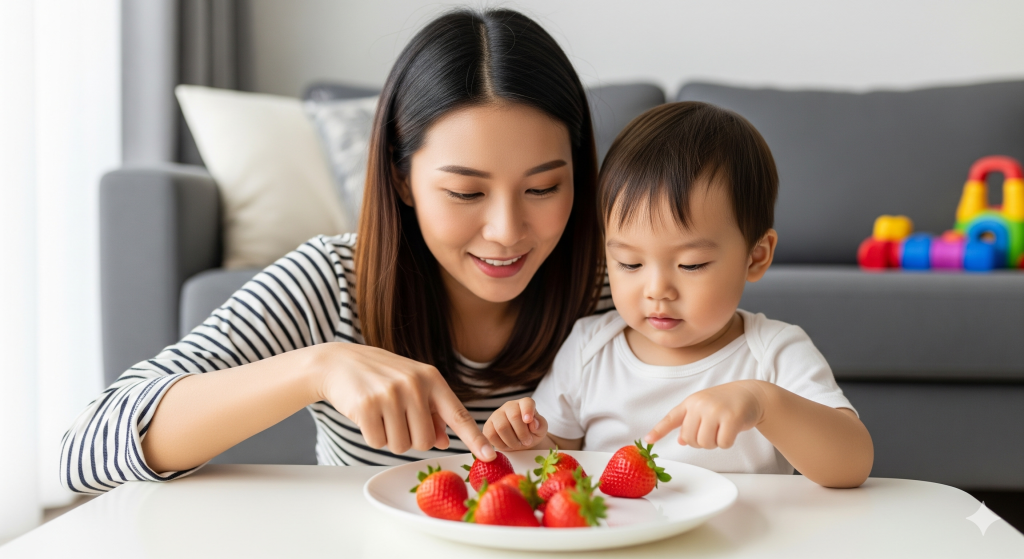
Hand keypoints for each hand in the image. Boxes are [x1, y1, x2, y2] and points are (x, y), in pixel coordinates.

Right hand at [313, 342, 495, 459]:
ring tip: (380, 413)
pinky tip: (366, 414)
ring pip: (401, 446)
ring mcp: (391, 394)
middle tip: (395, 417)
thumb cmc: (380, 376)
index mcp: (432, 378)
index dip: (474, 438)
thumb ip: (431, 413)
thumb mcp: (411, 386)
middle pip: (425, 441)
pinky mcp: (367, 406)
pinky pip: (378, 442)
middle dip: (410, 438)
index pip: (458, 414)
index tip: (490, 455)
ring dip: (390, 438)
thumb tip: (445, 441)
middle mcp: (415, 385)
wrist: (338, 362)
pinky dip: (372, 436)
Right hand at [483, 397, 547, 450]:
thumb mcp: (541, 430)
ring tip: (517, 444)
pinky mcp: (488, 427)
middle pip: (514, 416)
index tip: (529, 420)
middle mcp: (509, 406)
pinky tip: (507, 445)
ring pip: (501, 427)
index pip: (526, 402)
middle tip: (527, 442)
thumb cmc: (532, 433)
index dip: (527, 410)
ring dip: (512, 441)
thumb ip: (540, 425)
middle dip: (522, 433)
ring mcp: (496, 415)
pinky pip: (491, 436)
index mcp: (524, 404)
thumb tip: (533, 424)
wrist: (520, 441)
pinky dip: (501, 444)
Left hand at [644, 380, 767, 448]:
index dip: (658, 431)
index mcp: (690, 403)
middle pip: (690, 439)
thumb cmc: (726, 403)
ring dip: (715, 443)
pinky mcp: (731, 417)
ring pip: (705, 444)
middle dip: (701, 442)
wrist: (751, 393)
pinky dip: (728, 443)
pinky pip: (723, 444)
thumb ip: (691, 423)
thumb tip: (681, 440)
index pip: (671, 418)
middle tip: (713, 430)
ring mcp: (715, 410)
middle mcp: (700, 405)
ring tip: (722, 429)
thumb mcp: (705, 409)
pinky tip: (732, 430)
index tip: (647, 440)